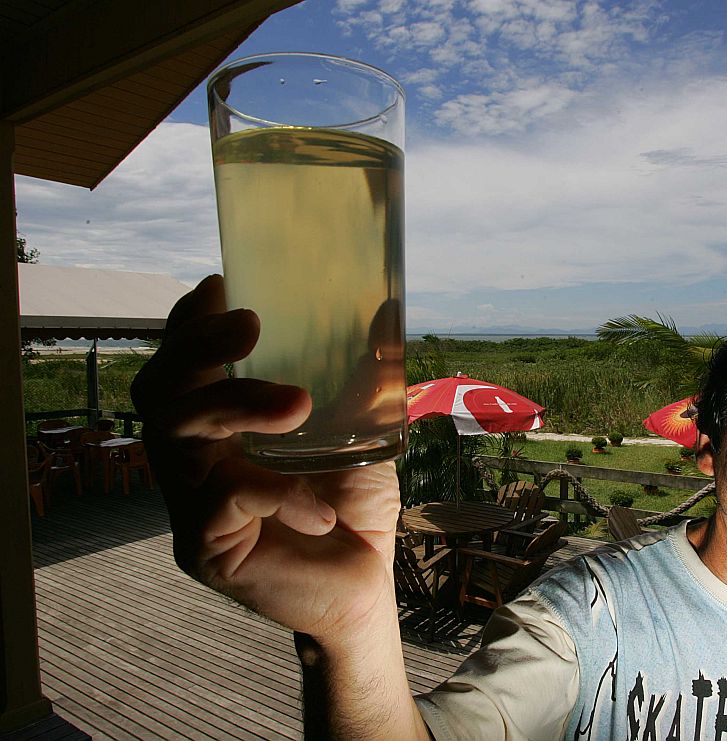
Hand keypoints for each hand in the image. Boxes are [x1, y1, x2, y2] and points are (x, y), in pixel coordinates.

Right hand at [131, 275, 401, 642]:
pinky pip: (225, 500)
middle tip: (248, 325)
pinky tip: (319, 509)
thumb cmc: (351, 509)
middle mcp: (192, 462)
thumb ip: (362, 382)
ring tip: (297, 404)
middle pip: (160, 392)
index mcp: (219, 430)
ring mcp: (190, 507)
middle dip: (196, 349)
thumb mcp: (362, 435)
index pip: (180, 367)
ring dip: (235, 406)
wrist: (361, 591)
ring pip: (176, 436)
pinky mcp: (204, 549)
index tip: (220, 287)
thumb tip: (385, 311)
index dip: (187, 325)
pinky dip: (277, 492)